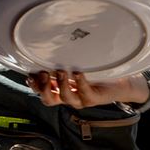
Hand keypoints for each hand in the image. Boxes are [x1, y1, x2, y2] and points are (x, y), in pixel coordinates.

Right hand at [27, 71, 142, 108]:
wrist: (119, 82)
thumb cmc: (95, 73)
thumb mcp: (74, 67)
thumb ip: (61, 64)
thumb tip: (46, 49)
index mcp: (60, 91)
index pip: (42, 93)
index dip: (34, 86)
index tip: (30, 74)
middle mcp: (69, 98)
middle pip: (49, 100)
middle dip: (44, 88)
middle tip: (44, 73)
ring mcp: (81, 100)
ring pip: (66, 98)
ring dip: (61, 85)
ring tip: (61, 71)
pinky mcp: (94, 99)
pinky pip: (85, 93)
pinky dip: (80, 82)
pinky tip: (78, 72)